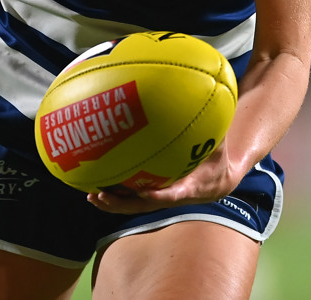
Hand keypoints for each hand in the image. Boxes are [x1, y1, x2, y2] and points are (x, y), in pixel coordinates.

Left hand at [86, 142, 243, 214]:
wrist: (217, 181)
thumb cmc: (217, 159)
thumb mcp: (218, 145)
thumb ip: (212, 130)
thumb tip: (210, 104)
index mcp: (189, 187)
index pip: (173, 195)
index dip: (158, 195)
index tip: (144, 191)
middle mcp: (170, 196)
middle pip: (142, 205)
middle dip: (121, 203)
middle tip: (102, 194)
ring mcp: (159, 196)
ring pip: (133, 204)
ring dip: (112, 202)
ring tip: (91, 194)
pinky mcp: (152, 192)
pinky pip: (132, 196)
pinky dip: (115, 192)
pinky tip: (97, 181)